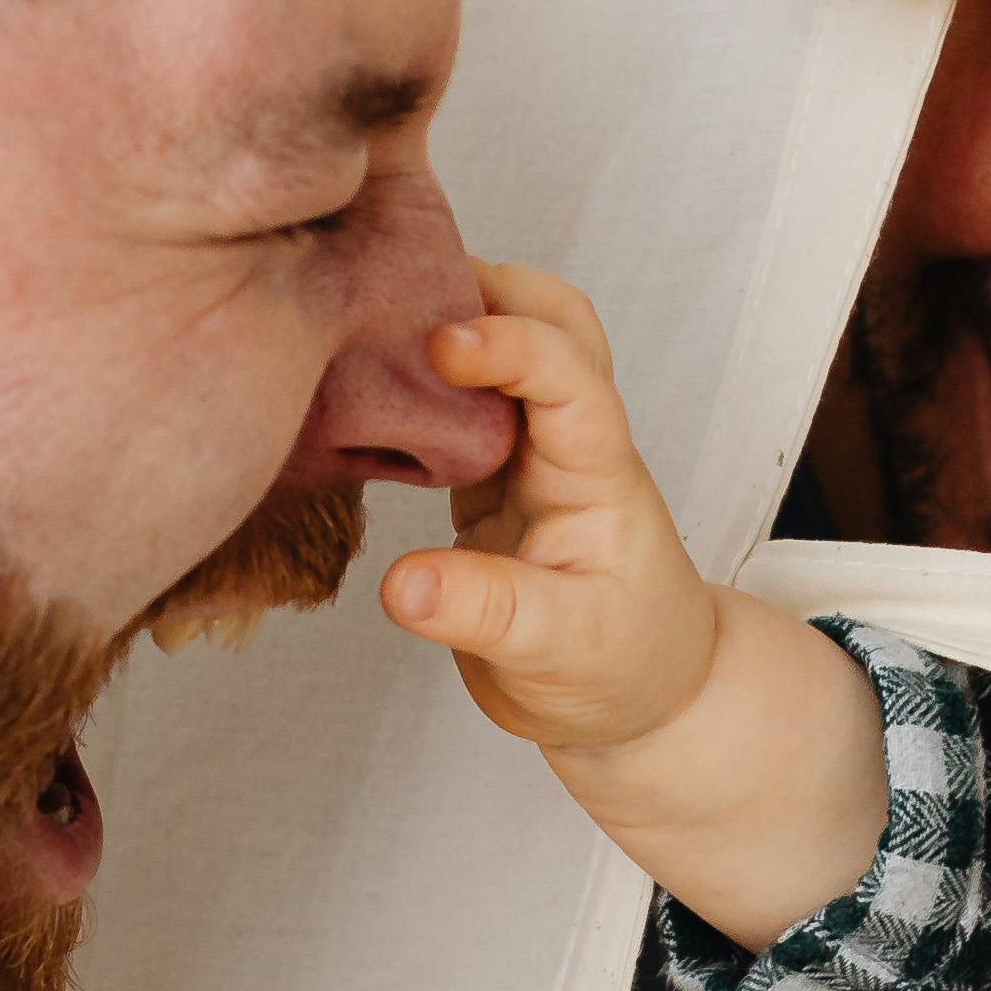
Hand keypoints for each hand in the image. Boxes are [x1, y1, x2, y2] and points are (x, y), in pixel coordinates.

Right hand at [377, 264, 725, 757]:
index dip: (508, 344)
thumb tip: (404, 585)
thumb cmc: (623, 669)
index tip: (441, 344)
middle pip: (551, 317)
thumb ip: (486, 612)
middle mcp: (565, 442)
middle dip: (484, 286)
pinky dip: (410, 378)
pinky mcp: (484, 478)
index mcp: (597, 468)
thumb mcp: (561, 649)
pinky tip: (354, 386)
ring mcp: (525, 455)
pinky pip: (451, 402)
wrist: (635, 704)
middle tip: (395, 286)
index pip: (566, 372)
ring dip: (446, 319)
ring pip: (502, 346)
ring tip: (362, 320)